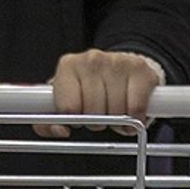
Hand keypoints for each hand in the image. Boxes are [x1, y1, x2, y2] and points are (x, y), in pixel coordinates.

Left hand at [36, 49, 159, 137]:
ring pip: (115, 111)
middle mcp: (91, 59)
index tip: (78, 117)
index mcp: (68, 66)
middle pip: (92, 111)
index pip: (68, 108)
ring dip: (117, 121)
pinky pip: (136, 108)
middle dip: (96, 121)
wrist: (121, 69)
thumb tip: (57, 129)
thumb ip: (50, 121)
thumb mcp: (65, 101)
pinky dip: (135, 119)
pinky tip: (131, 114)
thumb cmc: (90, 89)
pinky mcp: (140, 69)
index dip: (74, 120)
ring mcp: (117, 62)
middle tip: (99, 116)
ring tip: (115, 112)